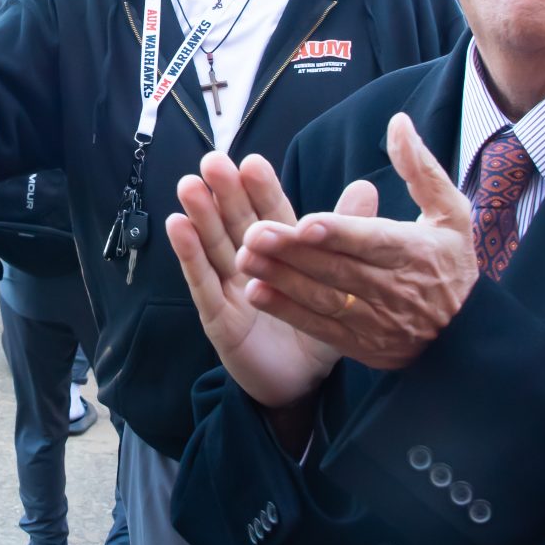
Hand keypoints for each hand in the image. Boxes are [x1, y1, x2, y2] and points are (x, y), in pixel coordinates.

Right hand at [167, 151, 342, 408]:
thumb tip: (367, 186)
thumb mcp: (338, 279)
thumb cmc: (319, 325)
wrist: (303, 382)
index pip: (271, 214)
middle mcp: (251, 264)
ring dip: (201, 216)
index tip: (252, 162)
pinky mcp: (217, 316)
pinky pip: (202, 283)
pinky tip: (177, 226)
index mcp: (282, 252)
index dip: (260, 189)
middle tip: (213, 161)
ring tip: (189, 186)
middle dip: (224, 193)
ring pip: (214, 246)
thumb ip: (348, 234)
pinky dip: (189, 255)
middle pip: (236, 223)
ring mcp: (230, 288)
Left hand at [237, 114, 478, 369]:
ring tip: (243, 258)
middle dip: (293, 252)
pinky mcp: (360, 344)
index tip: (304, 222)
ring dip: (281, 279)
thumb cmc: (452, 264)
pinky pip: (319, 328)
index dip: (339, 232)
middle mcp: (394, 288)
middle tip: (252, 232)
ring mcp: (375, 320)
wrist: (466, 338)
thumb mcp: (451, 214)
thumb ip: (421, 169)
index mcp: (414, 252)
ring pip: (323, 298)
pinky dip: (287, 311)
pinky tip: (256, 292)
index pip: (372, 241)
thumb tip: (398, 123)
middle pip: (337, 269)